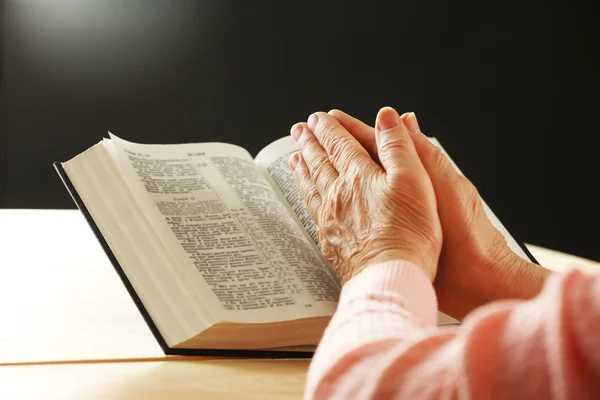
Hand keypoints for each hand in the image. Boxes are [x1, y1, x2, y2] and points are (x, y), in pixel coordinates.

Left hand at [289, 107, 441, 283]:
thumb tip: (386, 116)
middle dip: (310, 142)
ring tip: (295, 158)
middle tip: (299, 129)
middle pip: (320, 161)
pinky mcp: (331, 242)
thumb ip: (397, 145)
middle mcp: (339, 194)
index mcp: (359, 176)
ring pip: (312, 186)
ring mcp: (331, 219)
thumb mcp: (413, 179)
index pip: (340, 144)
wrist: (389, 275)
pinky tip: (306, 197)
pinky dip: (306, 197)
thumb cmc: (408, 231)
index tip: (319, 117)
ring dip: (303, 168)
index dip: (329, 128)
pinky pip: (311, 211)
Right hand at [329, 109, 550, 318]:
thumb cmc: (469, 236)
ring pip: (356, 189)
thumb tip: (404, 119)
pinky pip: (357, 216)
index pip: (378, 142)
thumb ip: (425, 154)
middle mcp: (403, 192)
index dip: (352, 130)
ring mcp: (395, 214)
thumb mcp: (448, 187)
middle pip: (362, 162)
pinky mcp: (390, 237)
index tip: (329, 120)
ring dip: (333, 175)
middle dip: (335, 148)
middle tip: (311, 133)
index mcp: (417, 173)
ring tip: (310, 163)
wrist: (475, 279)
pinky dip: (339, 206)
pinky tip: (328, 202)